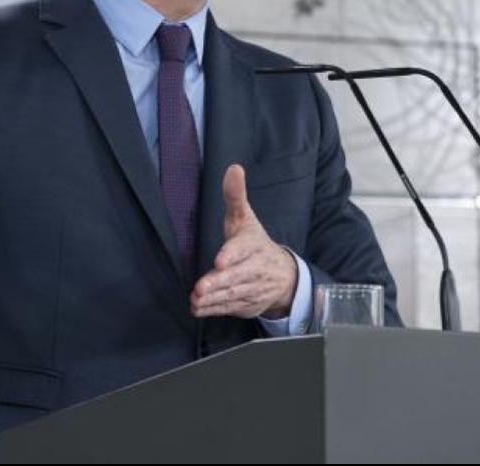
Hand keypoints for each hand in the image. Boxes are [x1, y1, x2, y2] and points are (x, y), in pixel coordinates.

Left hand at [190, 164, 297, 319]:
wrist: (283, 276)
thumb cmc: (255, 243)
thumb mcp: (245, 218)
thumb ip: (235, 196)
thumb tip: (233, 169)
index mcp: (253, 244)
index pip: (243, 249)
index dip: (231, 255)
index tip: (220, 260)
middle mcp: (255, 268)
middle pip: (237, 276)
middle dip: (218, 282)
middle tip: (200, 287)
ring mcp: (252, 288)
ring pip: (232, 294)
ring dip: (213, 298)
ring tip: (196, 299)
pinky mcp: (247, 304)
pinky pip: (230, 307)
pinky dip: (214, 309)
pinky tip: (198, 308)